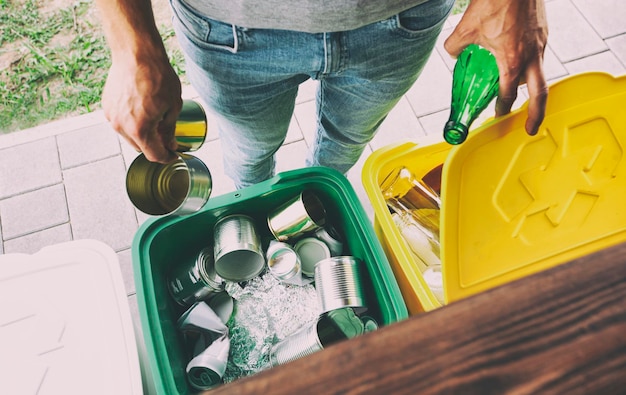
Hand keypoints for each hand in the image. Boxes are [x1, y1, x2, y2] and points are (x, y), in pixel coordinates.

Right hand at [102, 49, 182, 162]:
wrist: (136, 54)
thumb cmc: (157, 77)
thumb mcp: (173, 107)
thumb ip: (169, 130)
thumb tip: (170, 144)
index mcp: (139, 130)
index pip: (153, 155)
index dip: (166, 157)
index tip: (173, 154)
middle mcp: (121, 126)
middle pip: (140, 147)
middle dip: (154, 145)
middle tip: (167, 136)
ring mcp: (111, 116)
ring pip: (129, 135)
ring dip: (141, 134)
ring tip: (154, 120)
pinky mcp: (106, 106)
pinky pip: (120, 122)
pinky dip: (131, 122)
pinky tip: (142, 109)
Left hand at [444, 0, 548, 134]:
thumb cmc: (496, 1)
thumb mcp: (465, 28)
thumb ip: (455, 47)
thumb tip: (453, 53)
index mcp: (512, 61)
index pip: (507, 94)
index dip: (500, 107)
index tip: (497, 114)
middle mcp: (531, 56)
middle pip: (538, 94)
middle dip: (536, 115)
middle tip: (531, 127)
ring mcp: (541, 44)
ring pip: (539, 73)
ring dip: (530, 86)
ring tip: (519, 91)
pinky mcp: (544, 32)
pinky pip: (539, 55)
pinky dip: (531, 64)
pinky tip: (518, 60)